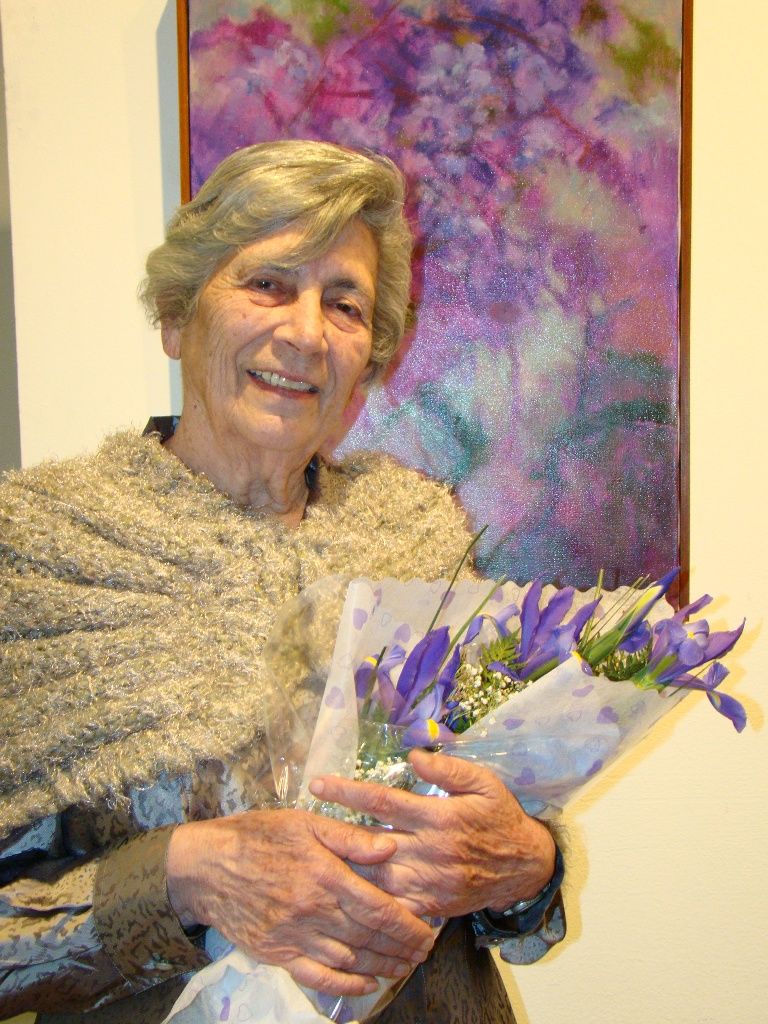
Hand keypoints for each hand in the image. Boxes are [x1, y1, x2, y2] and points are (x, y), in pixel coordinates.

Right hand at [166, 808, 434, 995]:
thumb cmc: (258, 836)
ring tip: (403, 967)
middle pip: (370, 939)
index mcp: (326, 876)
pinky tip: (364, 985)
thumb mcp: (305, 822)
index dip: (408, 925)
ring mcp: (296, 937)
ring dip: (381, 967)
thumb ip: (349, 837)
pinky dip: (345, 986)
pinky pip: (318, 977)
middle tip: (424, 952)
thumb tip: (390, 847)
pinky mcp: (278, 954)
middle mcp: (314, 912)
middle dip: (402, 948)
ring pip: (350, 960)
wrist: (206, 865)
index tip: (428, 931)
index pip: (379, 908)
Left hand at [309, 748, 555, 918]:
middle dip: (332, 835)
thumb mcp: (484, 782)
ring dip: (343, 871)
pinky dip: (367, 905)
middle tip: (298, 830)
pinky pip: (393, 908)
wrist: (525, 866)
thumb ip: (449, 769)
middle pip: (370, 842)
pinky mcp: (432, 906)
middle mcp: (429, 851)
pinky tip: (342, 898)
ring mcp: (429, 883)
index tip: (317, 785)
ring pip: (376, 879)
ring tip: (309, 861)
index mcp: (437, 817)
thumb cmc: (500, 816)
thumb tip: (413, 755)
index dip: (347, 792)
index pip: (383, 801)